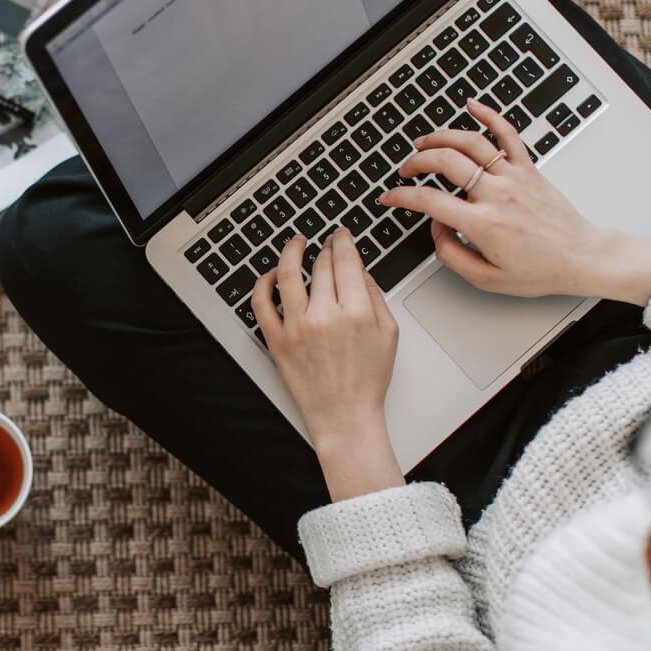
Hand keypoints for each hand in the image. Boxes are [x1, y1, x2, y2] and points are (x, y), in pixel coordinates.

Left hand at [253, 229, 404, 499]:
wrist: (344, 417)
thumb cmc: (367, 381)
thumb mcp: (388, 334)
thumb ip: (375, 297)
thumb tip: (360, 270)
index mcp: (356, 312)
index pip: (346, 261)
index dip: (343, 241)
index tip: (341, 234)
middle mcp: (325, 316)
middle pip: (321, 266)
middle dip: (324, 248)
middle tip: (326, 242)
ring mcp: (297, 327)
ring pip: (289, 275)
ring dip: (291, 252)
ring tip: (296, 244)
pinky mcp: (277, 341)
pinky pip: (261, 304)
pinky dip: (263, 284)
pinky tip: (271, 275)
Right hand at [381, 100, 650, 304]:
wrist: (582, 257)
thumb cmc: (541, 270)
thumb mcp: (487, 279)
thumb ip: (451, 255)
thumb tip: (436, 228)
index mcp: (484, 224)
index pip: (429, 201)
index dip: (401, 197)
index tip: (389, 197)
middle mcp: (497, 194)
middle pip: (446, 162)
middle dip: (416, 162)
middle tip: (406, 171)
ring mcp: (514, 177)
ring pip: (471, 142)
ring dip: (441, 137)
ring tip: (424, 142)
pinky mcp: (529, 168)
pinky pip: (507, 133)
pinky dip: (489, 115)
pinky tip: (472, 105)